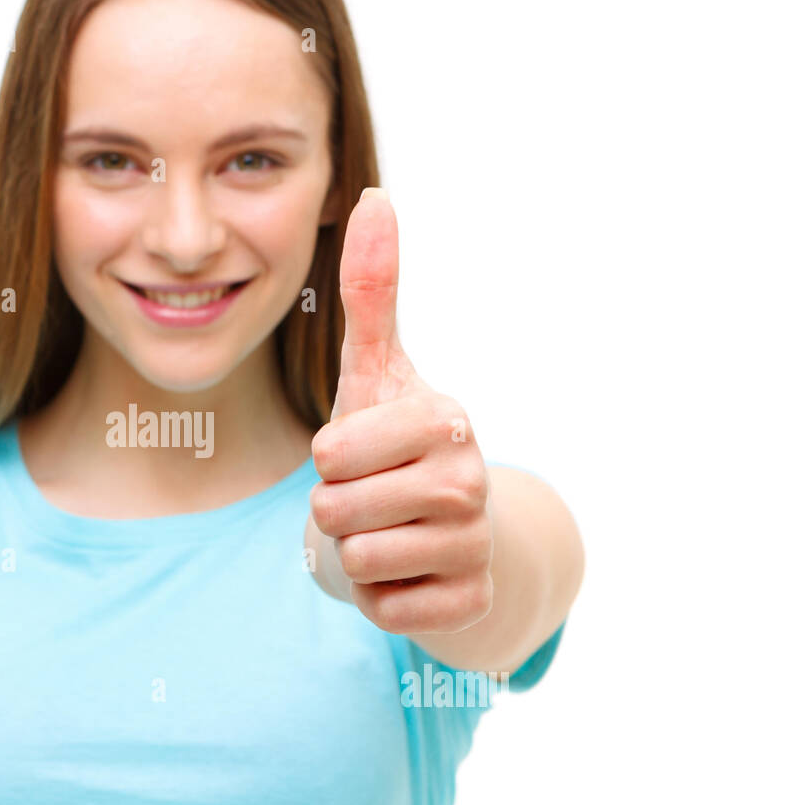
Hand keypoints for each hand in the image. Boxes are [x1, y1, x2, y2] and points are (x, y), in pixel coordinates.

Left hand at [309, 188, 493, 635]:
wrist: (451, 532)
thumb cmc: (397, 444)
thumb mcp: (375, 371)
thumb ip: (372, 290)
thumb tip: (375, 194)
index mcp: (443, 419)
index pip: (332, 454)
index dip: (329, 460)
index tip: (361, 453)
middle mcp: (470, 480)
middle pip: (336, 512)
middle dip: (336, 510)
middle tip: (371, 498)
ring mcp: (475, 546)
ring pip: (357, 562)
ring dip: (356, 553)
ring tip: (388, 532)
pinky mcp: (469, 604)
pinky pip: (386, 610)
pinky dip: (381, 597)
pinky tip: (409, 573)